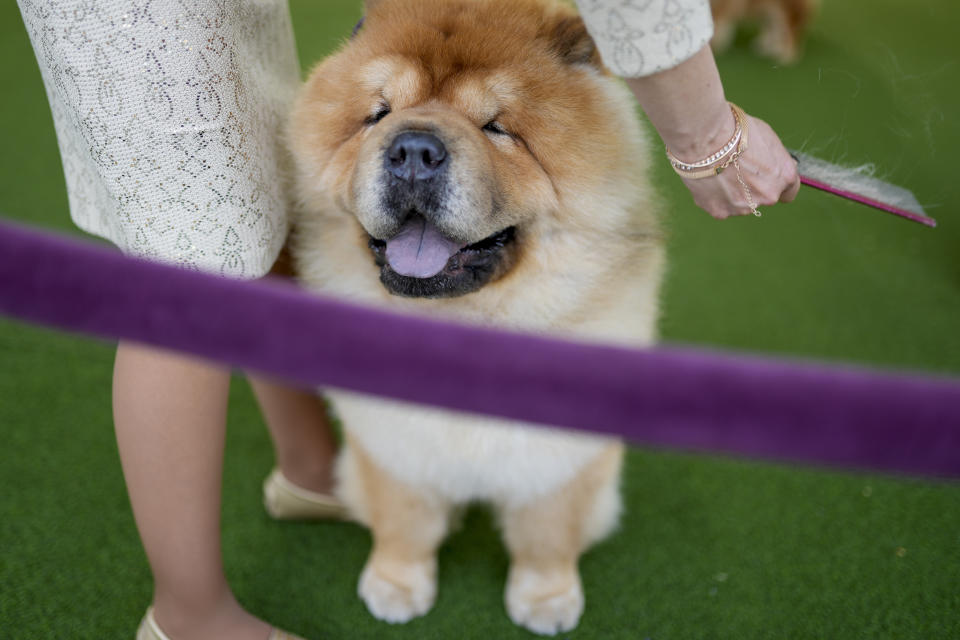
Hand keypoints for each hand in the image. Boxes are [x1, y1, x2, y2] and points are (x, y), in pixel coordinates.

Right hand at [622, 46, 800, 219]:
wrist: (700, 132)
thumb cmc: (732, 125)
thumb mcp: (764, 134)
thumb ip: (772, 155)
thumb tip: (772, 165)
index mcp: (782, 177)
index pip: (791, 191)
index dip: (778, 180)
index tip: (767, 174)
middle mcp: (765, 197)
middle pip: (762, 197)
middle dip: (751, 184)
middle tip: (734, 166)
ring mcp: (740, 207)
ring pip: (738, 202)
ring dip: (730, 190)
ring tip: (717, 168)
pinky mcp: (717, 212)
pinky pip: (719, 207)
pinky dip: (713, 195)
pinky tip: (706, 177)